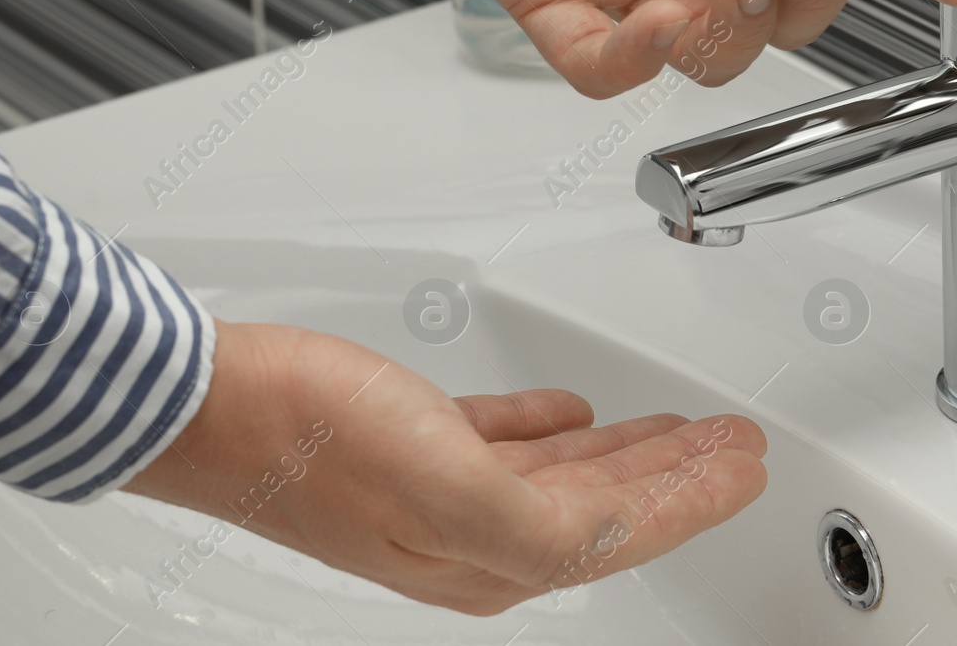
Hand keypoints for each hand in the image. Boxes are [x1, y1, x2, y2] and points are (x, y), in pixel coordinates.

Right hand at [123, 321, 768, 614]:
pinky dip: (555, 429)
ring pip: (568, 475)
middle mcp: (471, 535)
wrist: (208, 401)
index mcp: (490, 555)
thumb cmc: (304, 436)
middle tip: (736, 446)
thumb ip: (536, 516)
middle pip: (608, 507)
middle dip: (680, 474)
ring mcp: (439, 492)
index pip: (624, 534)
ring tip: (682, 428)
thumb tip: (613, 527)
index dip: (696, 500)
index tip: (749, 469)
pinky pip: (512, 443)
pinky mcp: (411, 446)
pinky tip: (577, 416)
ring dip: (631, 450)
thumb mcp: (438, 484)